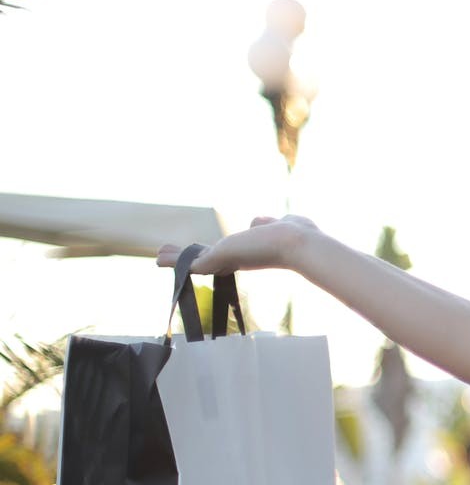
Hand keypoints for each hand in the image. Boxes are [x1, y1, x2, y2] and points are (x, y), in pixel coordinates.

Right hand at [155, 214, 321, 275]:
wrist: (297, 242)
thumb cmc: (297, 234)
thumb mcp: (279, 224)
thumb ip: (265, 223)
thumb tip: (258, 222)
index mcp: (250, 251)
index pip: (225, 254)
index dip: (210, 254)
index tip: (201, 254)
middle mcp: (237, 257)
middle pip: (207, 259)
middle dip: (187, 258)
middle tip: (165, 256)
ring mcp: (228, 259)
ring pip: (197, 261)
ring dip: (175, 259)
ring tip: (156, 257)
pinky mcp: (220, 258)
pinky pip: (193, 262)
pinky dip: (175, 261)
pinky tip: (158, 258)